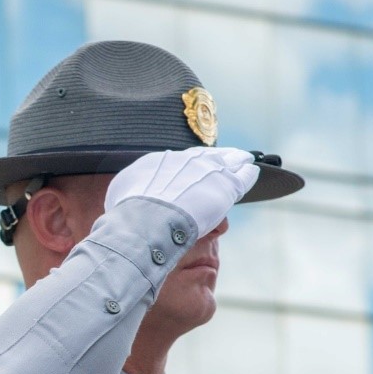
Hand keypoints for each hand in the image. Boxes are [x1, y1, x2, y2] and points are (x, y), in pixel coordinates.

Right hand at [105, 147, 258, 237]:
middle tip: (222, 157)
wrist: (149, 219)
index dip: (189, 163)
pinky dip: (248, 172)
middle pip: (205, 155)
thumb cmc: (130, 212)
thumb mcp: (120, 193)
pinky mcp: (227, 185)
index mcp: (159, 160)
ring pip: (227, 159)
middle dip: (213, 156)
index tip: (193, 166)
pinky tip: (252, 169)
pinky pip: (243, 175)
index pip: (180, 160)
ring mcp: (208, 170)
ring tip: (243, 159)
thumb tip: (125, 194)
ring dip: (235, 159)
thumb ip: (129, 188)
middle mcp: (185, 160)